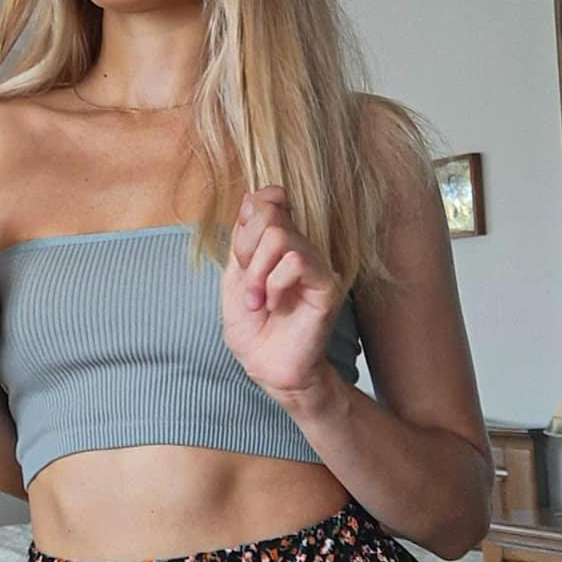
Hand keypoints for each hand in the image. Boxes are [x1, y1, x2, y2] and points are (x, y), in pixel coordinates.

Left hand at [220, 185, 346, 402]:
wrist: (265, 365)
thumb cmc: (251, 326)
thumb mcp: (234, 275)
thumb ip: (243, 238)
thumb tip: (252, 197)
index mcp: (277, 241)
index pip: (269, 198)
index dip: (248, 217)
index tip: (241, 255)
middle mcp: (299, 247)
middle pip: (269, 214)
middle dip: (245, 249)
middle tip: (247, 285)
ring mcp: (315, 264)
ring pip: (280, 237)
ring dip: (257, 273)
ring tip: (257, 300)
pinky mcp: (326, 284)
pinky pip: (295, 262)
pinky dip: (275, 285)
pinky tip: (275, 305)